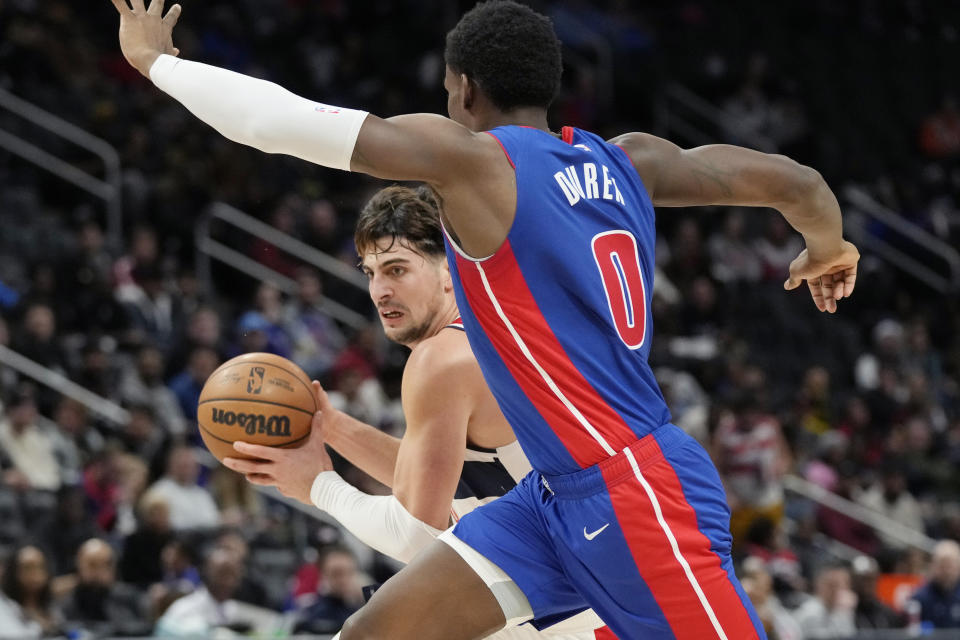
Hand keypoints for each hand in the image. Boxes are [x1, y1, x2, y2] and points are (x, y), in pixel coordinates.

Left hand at [110, 0, 181, 77]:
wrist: (153, 62)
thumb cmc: (161, 62)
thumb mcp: (167, 56)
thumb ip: (170, 51)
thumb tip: (175, 51)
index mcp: (164, 29)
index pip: (171, 18)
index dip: (174, 12)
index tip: (177, 6)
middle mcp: (154, 20)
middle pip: (157, 3)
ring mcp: (142, 18)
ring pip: (137, 0)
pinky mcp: (129, 20)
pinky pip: (120, 5)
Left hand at [223, 381, 334, 503]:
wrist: (324, 491)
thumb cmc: (320, 467)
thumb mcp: (318, 446)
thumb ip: (316, 429)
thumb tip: (317, 412)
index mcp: (282, 459)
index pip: (259, 452)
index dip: (246, 448)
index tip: (234, 444)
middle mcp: (276, 471)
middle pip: (252, 468)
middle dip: (237, 464)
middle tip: (225, 460)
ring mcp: (279, 482)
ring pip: (259, 479)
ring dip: (251, 476)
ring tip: (245, 474)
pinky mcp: (284, 490)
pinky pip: (275, 485)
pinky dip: (273, 482)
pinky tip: (274, 481)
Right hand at [783, 239, 859, 312]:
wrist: (826, 248)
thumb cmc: (810, 261)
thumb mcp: (797, 272)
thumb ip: (794, 280)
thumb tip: (787, 286)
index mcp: (812, 267)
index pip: (815, 285)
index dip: (818, 297)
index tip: (822, 309)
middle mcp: (825, 265)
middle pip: (828, 285)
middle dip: (829, 298)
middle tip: (832, 309)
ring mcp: (838, 262)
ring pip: (839, 281)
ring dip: (838, 291)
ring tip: (838, 296)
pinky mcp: (850, 260)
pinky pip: (851, 275)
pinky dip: (849, 285)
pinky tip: (846, 293)